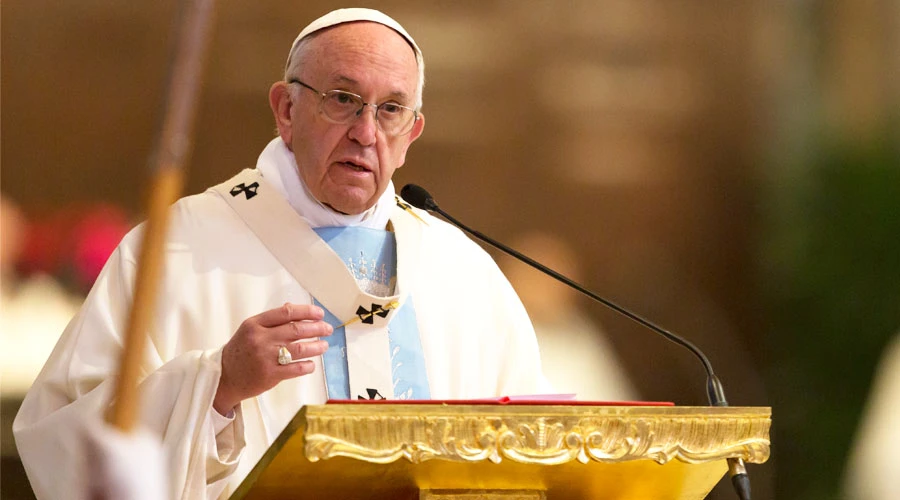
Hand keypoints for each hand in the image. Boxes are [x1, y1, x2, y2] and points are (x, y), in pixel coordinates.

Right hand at [214, 303, 332, 413]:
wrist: (224, 377)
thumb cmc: (240, 351)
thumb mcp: (250, 329)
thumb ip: (271, 319)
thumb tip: (292, 307)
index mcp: (255, 324)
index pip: (286, 312)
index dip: (306, 311)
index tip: (319, 313)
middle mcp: (260, 339)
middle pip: (296, 329)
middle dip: (317, 328)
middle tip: (327, 329)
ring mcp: (265, 357)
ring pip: (299, 348)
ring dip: (316, 346)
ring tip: (324, 345)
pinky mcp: (270, 375)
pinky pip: (296, 368)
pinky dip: (307, 366)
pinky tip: (312, 364)